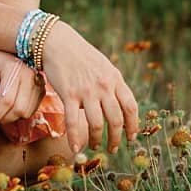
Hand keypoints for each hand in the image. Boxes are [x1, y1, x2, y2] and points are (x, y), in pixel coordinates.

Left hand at [0, 50, 40, 129]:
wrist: (8, 47)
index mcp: (15, 69)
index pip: (6, 100)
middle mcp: (30, 76)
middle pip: (19, 110)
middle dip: (3, 119)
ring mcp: (39, 83)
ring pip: (26, 113)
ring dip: (11, 117)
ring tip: (1, 109)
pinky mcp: (42, 89)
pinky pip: (32, 110)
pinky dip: (20, 113)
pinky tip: (11, 105)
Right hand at [32, 21, 139, 152]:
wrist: (57, 42)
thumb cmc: (80, 55)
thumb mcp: (103, 66)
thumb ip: (112, 84)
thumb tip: (119, 106)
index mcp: (115, 78)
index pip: (130, 107)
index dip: (133, 125)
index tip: (132, 138)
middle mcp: (103, 86)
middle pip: (116, 119)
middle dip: (116, 138)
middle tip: (113, 148)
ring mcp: (86, 91)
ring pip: (97, 123)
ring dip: (97, 140)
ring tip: (96, 147)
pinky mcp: (68, 94)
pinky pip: (73, 121)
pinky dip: (75, 138)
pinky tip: (76, 148)